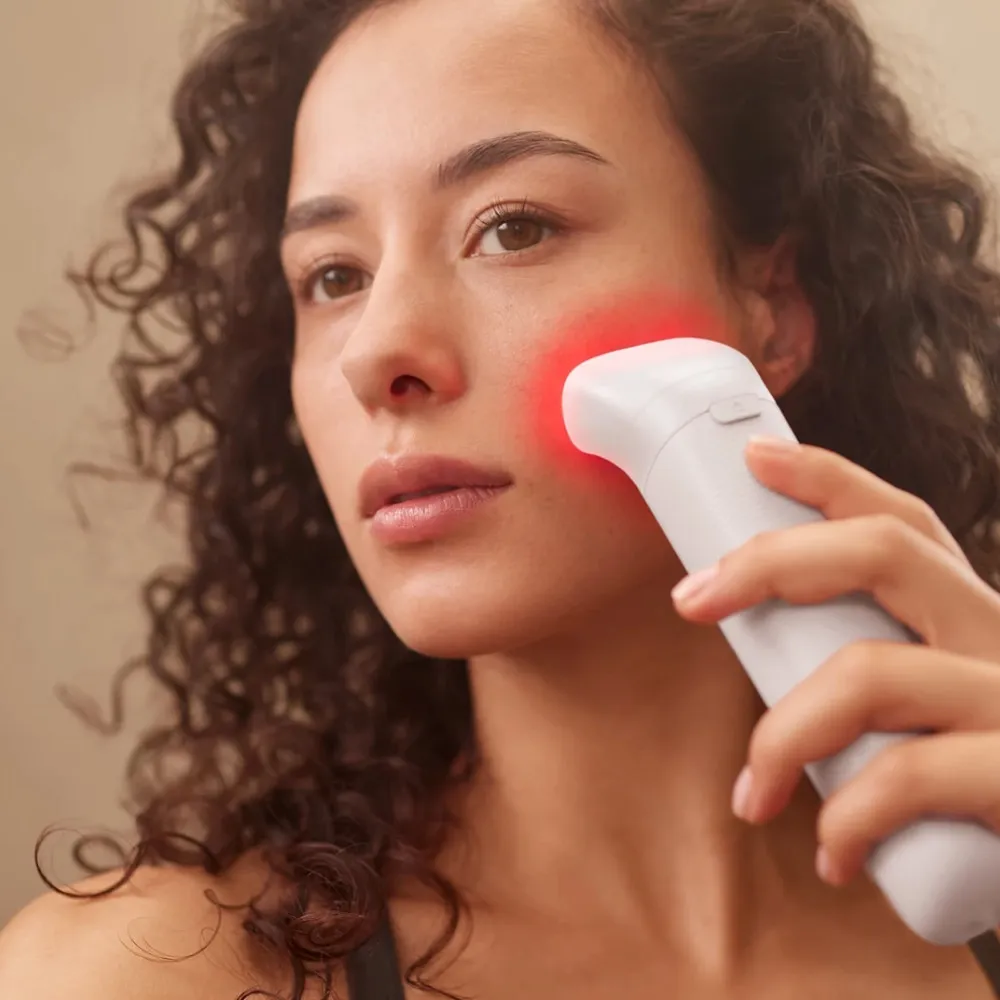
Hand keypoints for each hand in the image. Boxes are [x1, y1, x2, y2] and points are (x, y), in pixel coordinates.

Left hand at [670, 436, 999, 885]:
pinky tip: (834, 854)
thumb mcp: (938, 716)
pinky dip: (847, 816)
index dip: (830, 480)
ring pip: (870, 671)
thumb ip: (880, 682)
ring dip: (782, 737)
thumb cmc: (983, 791)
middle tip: (690, 599)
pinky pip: (909, 777)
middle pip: (885, 552)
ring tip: (755, 795)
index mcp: (974, 620)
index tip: (754, 458)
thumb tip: (771, 663)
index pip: (906, 523)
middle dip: (770, 562)